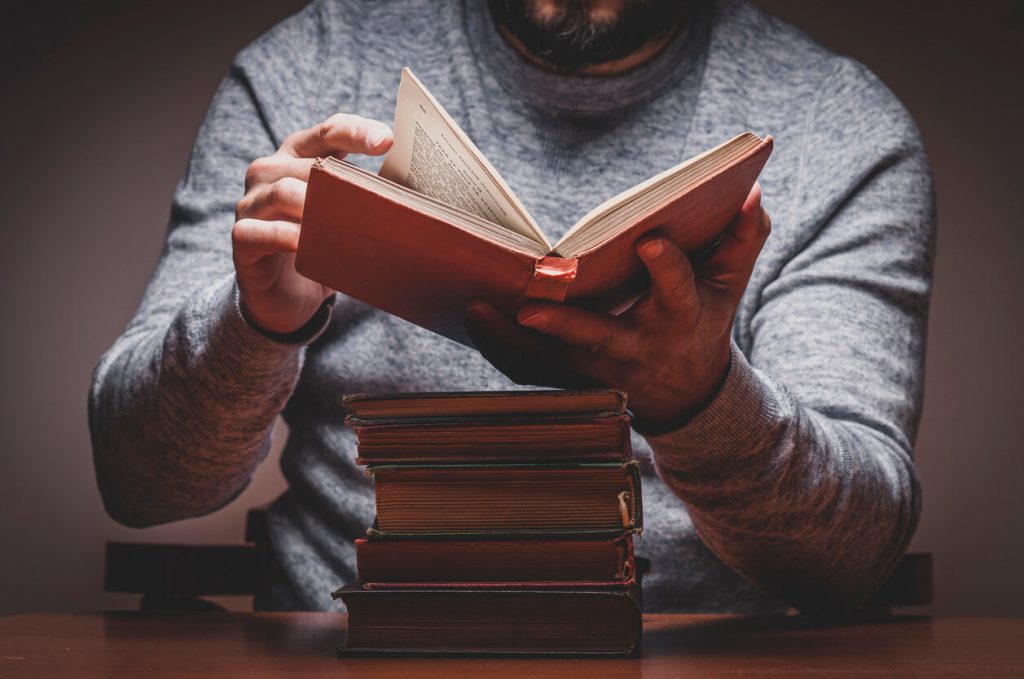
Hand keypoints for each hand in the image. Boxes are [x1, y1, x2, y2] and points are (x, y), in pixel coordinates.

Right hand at [233, 114, 392, 333]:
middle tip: (375, 196)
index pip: (329, 132)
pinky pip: (259, 231)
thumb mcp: (347, 222)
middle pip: (306, 162)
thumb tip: (421, 199)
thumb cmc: (322, 249)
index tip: (388, 141)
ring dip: (315, 206)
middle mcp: (270, 172)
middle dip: (341, 177)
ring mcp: (252, 204)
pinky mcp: (242, 238)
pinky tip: (305, 245)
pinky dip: (284, 236)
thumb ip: (368, 201)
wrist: (288, 297)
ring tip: (343, 221)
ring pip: (282, 192)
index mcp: (300, 157)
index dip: (357, 132)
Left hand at [465, 184, 770, 429]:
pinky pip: (529, 373)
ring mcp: (597, 370)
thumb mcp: (728, 285)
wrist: (684, 393)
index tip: (651, 240)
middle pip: (599, 338)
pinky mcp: (569, 381)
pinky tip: (473, 318)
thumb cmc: (701, 320)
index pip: (678, 292)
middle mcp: (635, 348)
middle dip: (568, 326)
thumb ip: (743, 239)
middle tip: (533, 306)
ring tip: (476, 308)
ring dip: (511, 341)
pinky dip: (499, 351)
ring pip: (550, 363)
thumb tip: (753, 193)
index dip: (668, 268)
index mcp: (678, 318)